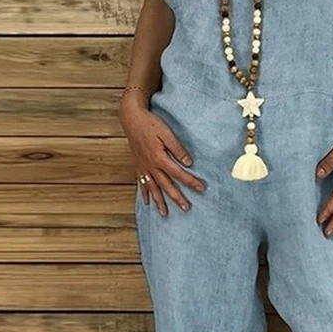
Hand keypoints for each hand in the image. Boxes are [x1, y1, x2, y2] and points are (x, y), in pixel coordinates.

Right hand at [119, 94, 205, 215]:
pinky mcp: (138, 165)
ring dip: (159, 201)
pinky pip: (141, 183)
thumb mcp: (166, 133)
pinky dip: (145, 193)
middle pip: (166, 185)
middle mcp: (151, 166)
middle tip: (186, 208)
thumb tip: (189, 162)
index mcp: (160, 158)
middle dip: (177, 197)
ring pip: (152, 188)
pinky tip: (147, 202)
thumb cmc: (150, 123)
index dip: (191, 182)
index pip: (179, 174)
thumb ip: (178, 148)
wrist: (131, 118)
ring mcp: (143, 167)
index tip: (201, 188)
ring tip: (164, 213)